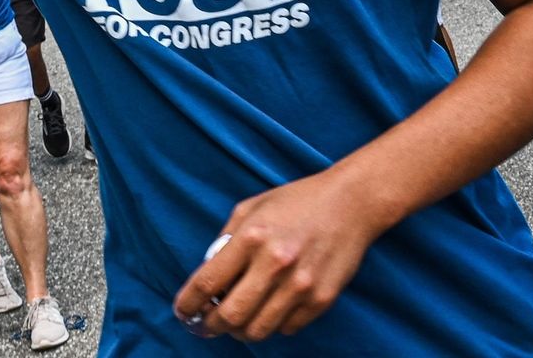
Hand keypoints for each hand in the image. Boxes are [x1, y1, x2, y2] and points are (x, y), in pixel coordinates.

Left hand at [171, 171, 382, 340]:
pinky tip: (268, 310)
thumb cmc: (296, 202)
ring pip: (257, 330)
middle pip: (230, 316)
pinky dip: (271, 325)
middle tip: (205, 324)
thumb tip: (208, 278)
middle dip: (209, 326)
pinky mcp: (321, 299)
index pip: (207, 283)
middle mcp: (275, 264)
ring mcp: (300, 285)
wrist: (350, 203)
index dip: (187, 304)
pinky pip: (286, 328)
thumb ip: (226, 241)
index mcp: (251, 237)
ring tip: (235, 321)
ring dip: (239, 331)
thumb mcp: (250, 208)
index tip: (182, 311)